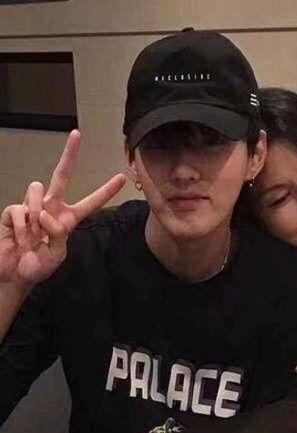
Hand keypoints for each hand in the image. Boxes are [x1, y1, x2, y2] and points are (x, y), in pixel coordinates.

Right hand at [0, 130, 125, 285]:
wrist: (14, 274)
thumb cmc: (37, 266)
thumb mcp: (56, 255)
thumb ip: (58, 235)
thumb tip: (47, 215)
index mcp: (67, 220)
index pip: (90, 202)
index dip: (106, 191)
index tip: (121, 177)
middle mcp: (51, 208)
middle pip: (61, 176)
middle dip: (69, 155)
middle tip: (77, 134)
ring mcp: (31, 207)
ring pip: (37, 188)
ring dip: (36, 214)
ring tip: (33, 236)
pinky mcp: (14, 211)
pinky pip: (20, 209)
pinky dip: (22, 228)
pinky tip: (20, 239)